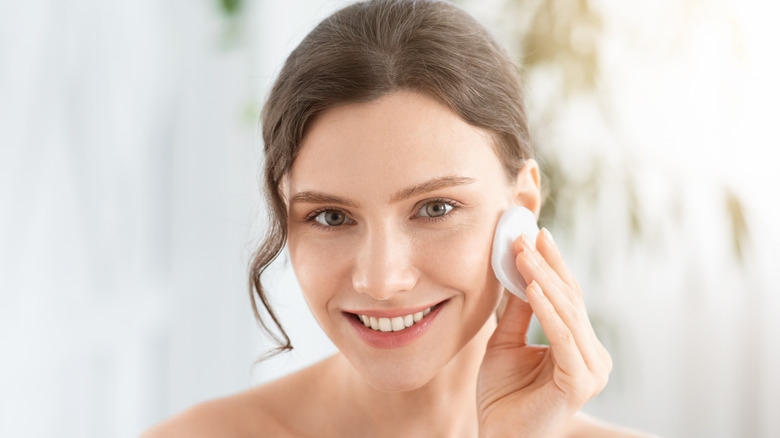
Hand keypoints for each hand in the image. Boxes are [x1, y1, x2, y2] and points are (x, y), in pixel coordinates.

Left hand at [476, 228, 611, 437]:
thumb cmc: (503, 397)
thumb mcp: (505, 343)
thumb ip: (518, 311)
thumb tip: (520, 271)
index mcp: (579, 346)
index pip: (566, 297)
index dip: (551, 265)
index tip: (534, 234)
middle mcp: (593, 356)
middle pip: (570, 299)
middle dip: (547, 265)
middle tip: (527, 235)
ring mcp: (591, 369)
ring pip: (568, 313)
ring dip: (544, 279)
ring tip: (524, 253)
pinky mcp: (581, 382)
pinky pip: (563, 337)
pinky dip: (547, 310)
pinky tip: (531, 287)